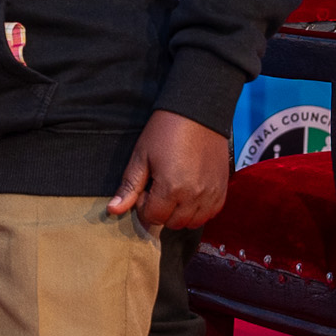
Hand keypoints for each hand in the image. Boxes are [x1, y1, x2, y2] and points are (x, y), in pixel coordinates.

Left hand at [107, 109, 232, 231]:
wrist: (198, 112)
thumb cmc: (166, 131)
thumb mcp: (141, 156)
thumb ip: (129, 187)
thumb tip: (113, 210)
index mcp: (171, 189)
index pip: (153, 217)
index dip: (144, 206)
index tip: (146, 189)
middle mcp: (194, 196)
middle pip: (172, 224)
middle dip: (161, 211)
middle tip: (159, 189)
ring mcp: (211, 194)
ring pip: (193, 222)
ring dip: (180, 214)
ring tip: (175, 192)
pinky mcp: (222, 189)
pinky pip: (211, 213)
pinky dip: (199, 210)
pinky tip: (191, 193)